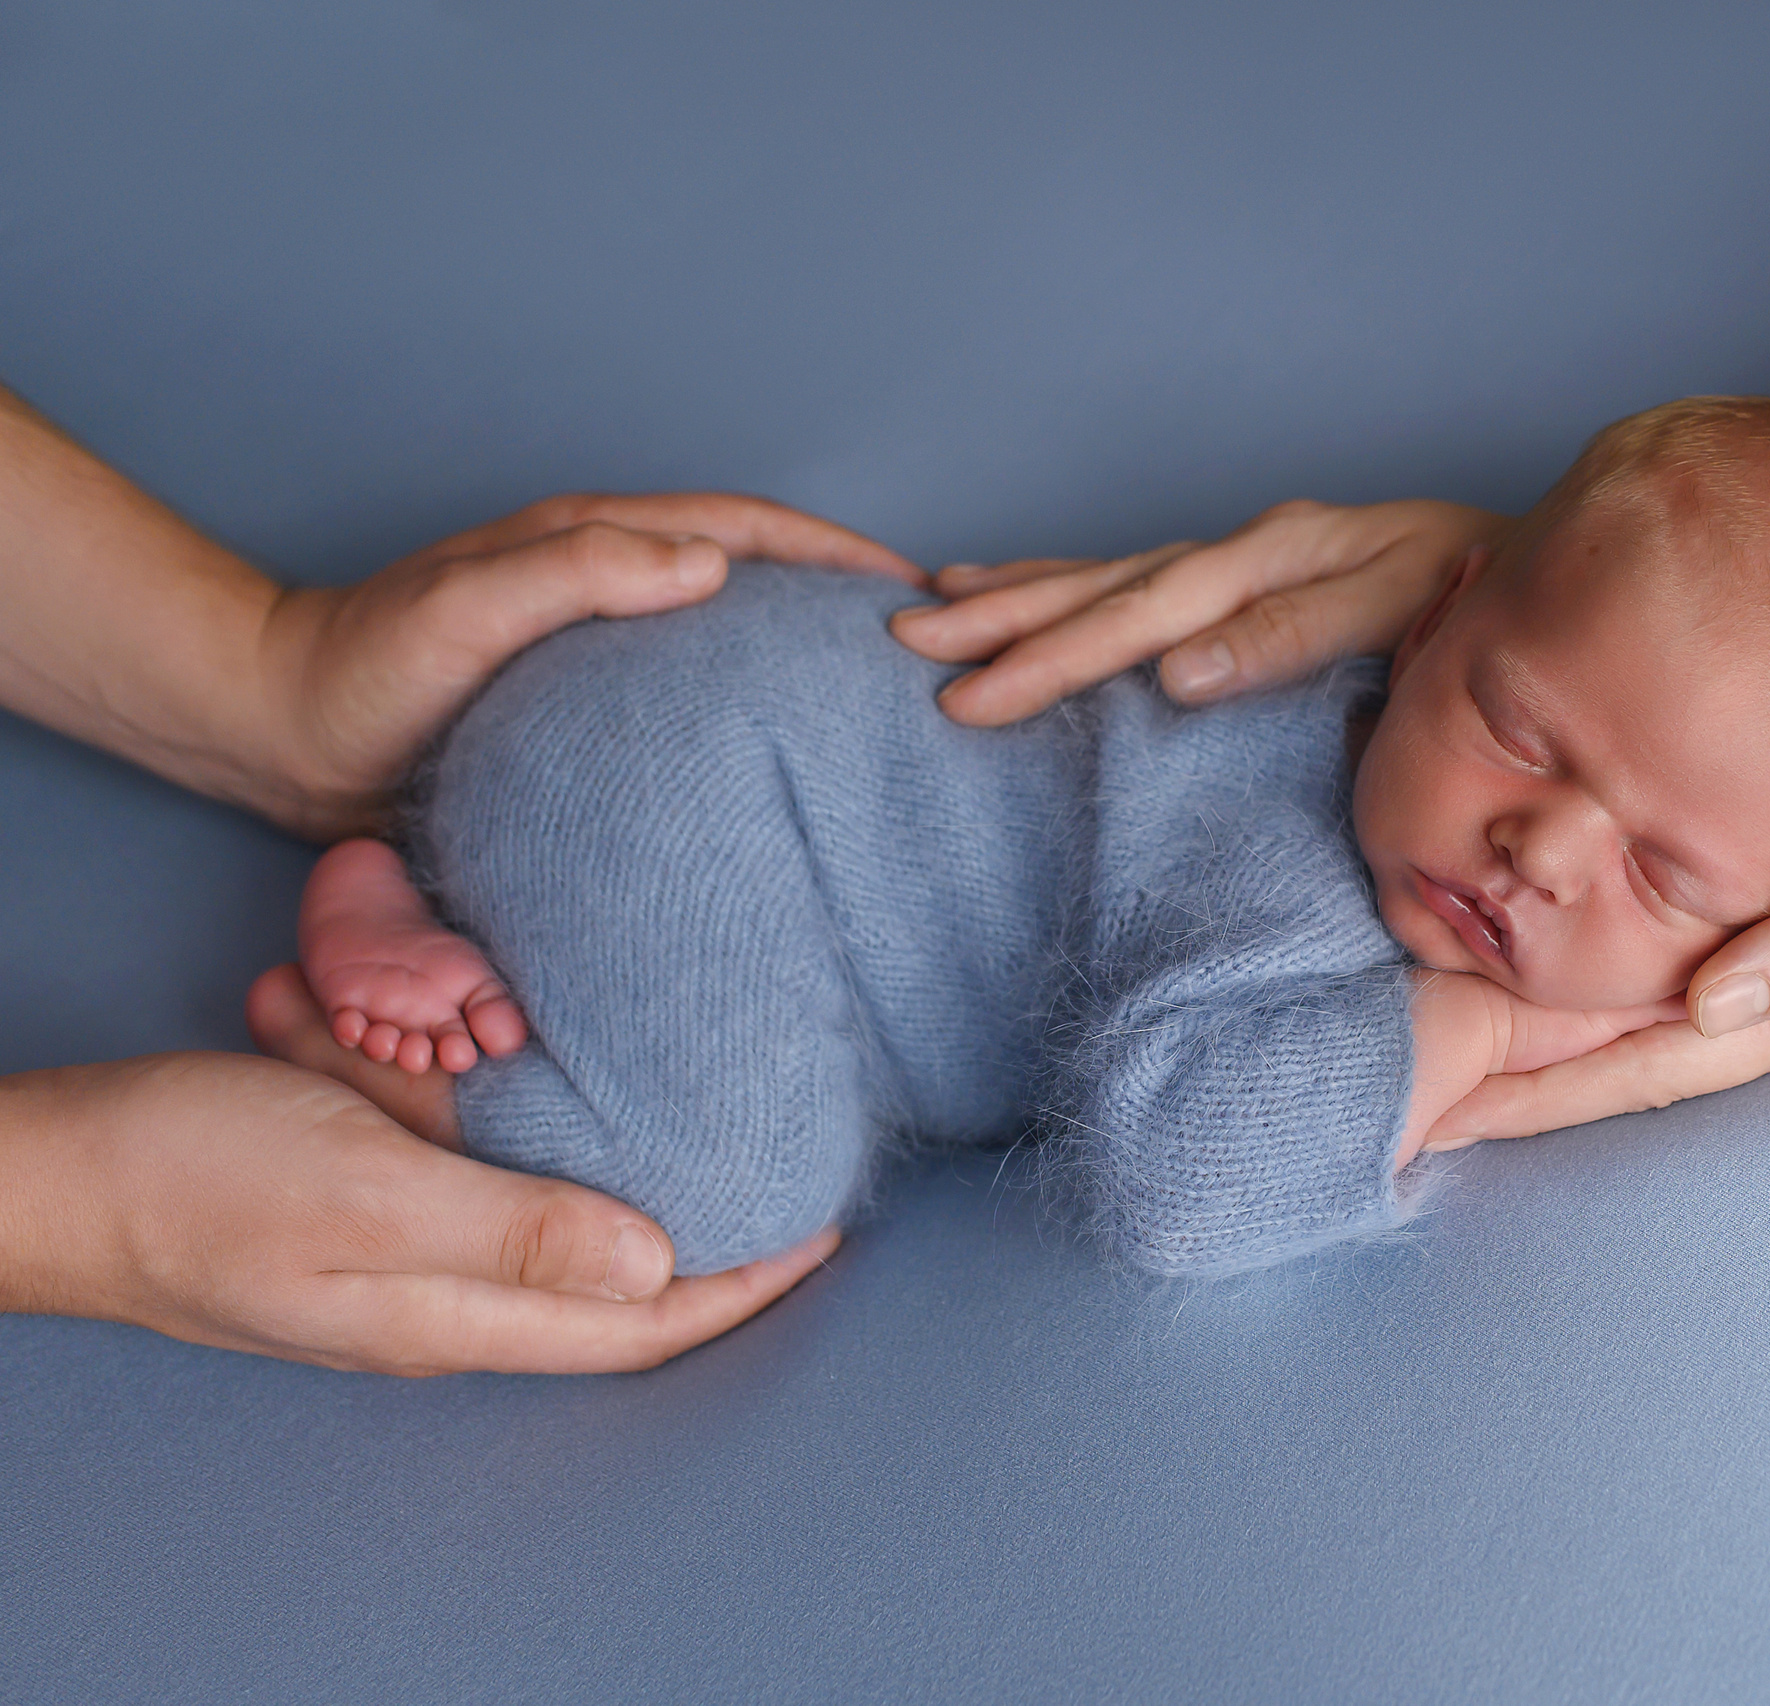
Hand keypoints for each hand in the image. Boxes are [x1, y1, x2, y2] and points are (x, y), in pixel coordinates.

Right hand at [0, 1045, 837, 1376]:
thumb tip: (658, 1264)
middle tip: (789, 1173)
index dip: (746, 1283)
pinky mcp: (365, 1212)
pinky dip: (540, 1145)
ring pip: (555, 1235)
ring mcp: (401, 1264)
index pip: (642, 1322)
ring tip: (713, 1135)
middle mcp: (442, 1305)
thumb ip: (513, 1230)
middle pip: (613, 1292)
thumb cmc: (193, 1176)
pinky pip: (487, 1187)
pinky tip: (566, 1099)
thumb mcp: (368, 1193)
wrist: (52, 1173)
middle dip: (711, 1247)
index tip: (829, 1227)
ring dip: (631, 1188)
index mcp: (455, 1314)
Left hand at [254, 493, 918, 837]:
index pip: (747, 530)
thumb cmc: (366, 667)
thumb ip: (579, 572)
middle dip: (843, 599)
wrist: (283, 737)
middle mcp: (609, 587)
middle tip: (926, 649)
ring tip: (876, 710)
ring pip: (729, 643)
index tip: (917, 588)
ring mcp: (600, 652)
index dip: (835, 553)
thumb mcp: (468, 606)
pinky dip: (750, 719)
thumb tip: (712, 566)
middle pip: (755, 577)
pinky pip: (691, 707)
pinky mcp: (584, 716)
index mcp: (596, 542)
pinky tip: (781, 767)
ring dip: (802, 661)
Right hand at [891, 498, 1508, 724]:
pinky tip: (1013, 589)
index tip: (981, 698)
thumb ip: (1296, 635)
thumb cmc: (1486, 600)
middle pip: (1110, 589)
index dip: (1060, 659)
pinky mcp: (1249, 572)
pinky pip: (1136, 577)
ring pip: (1109, 576)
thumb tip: (1177, 671)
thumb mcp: (1405, 612)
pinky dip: (1066, 582)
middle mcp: (1251, 548)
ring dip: (1018, 595)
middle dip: (1008, 623)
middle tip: (912, 653)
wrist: (1546, 563)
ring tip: (928, 609)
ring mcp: (1246, 556)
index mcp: (1282, 559)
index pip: (1149, 618)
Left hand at [1423, 705, 1769, 1143]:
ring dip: (1517, 1013)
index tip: (1430, 1116)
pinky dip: (1573, 942)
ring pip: (1609, 993)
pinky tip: (1523, 934)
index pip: (1628, 1067)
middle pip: (1596, 1045)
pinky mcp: (1761, 885)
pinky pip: (1645, 930)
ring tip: (1416, 1019)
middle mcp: (1754, 989)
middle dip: (1493, 1073)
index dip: (1528, 1097)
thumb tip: (1710, 1003)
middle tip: (1382, 1082)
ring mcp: (1756, 943)